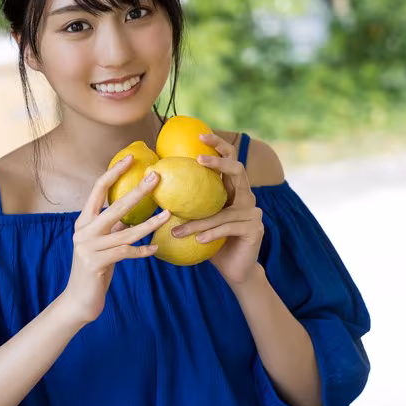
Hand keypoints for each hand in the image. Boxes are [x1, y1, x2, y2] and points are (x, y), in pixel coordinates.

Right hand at [63, 157, 170, 324]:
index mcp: (83, 221)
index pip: (98, 189)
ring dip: (150, 223)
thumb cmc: (95, 269)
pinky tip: (155, 249)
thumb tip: (132, 212)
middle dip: (137, 190)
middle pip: (114, 205)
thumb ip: (113, 228)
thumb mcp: (103, 244)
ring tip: (168, 214)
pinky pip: (125, 252)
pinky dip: (142, 250)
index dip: (114, 172)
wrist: (79, 300)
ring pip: (126, 231)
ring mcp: (88, 247)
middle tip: (156, 177)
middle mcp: (83, 231)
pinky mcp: (96, 263)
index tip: (130, 158)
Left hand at [170, 132, 263, 286]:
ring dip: (198, 220)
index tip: (200, 135)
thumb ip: (185, 202)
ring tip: (177, 228)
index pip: (229, 159)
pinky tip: (197, 240)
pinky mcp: (255, 229)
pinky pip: (228, 228)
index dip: (219, 145)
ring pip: (223, 210)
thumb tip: (150, 183)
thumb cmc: (210, 243)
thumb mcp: (196, 220)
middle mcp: (247, 197)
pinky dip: (211, 233)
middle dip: (218, 161)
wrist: (234, 270)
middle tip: (198, 158)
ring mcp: (253, 212)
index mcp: (233, 190)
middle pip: (238, 169)